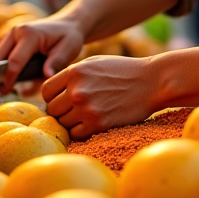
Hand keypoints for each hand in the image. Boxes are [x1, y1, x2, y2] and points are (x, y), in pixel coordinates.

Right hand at [0, 14, 86, 92]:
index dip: (9, 77)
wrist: (67, 23)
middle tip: (1, 91)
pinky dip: (0, 65)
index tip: (6, 91)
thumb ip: (56, 63)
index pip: (14, 60)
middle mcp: (16, 32)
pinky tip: (6, 77)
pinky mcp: (9, 38)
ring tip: (4, 87)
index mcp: (30, 34)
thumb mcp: (68, 49)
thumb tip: (47, 77)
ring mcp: (11, 34)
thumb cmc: (68, 37)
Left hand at [41, 55, 160, 139]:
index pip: (46, 91)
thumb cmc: (122, 71)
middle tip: (76, 109)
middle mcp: (77, 90)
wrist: (153, 82)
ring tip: (87, 114)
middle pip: (52, 110)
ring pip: (63, 124)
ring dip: (72, 122)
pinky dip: (81, 131)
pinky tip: (93, 123)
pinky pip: (77, 134)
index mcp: (74, 72)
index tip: (63, 99)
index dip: (53, 97)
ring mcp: (87, 108)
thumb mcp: (94, 63)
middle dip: (61, 111)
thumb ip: (71, 75)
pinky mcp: (99, 124)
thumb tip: (50, 94)